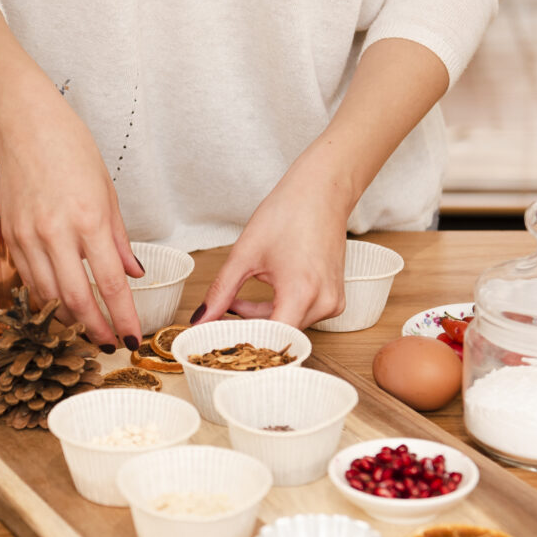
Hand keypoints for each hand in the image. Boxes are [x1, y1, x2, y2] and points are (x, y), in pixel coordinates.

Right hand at [0, 0, 143, 348]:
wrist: (24, 123)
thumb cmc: (69, 148)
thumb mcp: (106, 191)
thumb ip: (118, 239)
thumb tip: (132, 274)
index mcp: (88, 220)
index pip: (110, 284)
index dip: (123, 318)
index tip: (133, 339)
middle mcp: (56, 233)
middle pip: (76, 300)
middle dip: (95, 330)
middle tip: (109, 346)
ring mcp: (28, 237)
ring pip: (47, 296)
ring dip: (68, 320)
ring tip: (87, 331)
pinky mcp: (9, 236)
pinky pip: (28, 280)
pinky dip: (45, 298)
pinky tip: (59, 305)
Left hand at [192, 165, 348, 328]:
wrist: (322, 191)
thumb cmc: (288, 213)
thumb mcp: (245, 254)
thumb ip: (221, 292)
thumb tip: (200, 319)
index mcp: (302, 292)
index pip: (271, 339)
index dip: (243, 344)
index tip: (218, 342)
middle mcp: (324, 303)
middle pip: (278, 335)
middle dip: (247, 327)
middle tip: (220, 313)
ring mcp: (333, 303)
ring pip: (289, 326)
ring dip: (262, 318)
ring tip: (238, 298)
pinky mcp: (335, 299)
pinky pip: (302, 316)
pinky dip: (279, 310)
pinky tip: (265, 293)